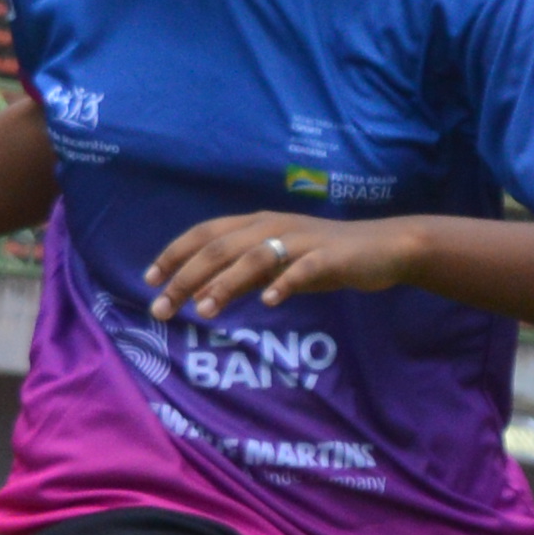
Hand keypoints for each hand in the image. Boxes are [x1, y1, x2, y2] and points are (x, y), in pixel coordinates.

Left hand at [144, 212, 405, 320]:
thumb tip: (202, 293)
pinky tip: (268, 301)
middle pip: (219, 248)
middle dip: (186, 277)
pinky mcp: (329, 256)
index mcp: (256, 224)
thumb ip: (244, 273)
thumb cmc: (326, 256)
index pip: (204, 234)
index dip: (174, 254)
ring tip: (204, 310)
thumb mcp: (278, 261)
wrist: (383, 248)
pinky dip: (283, 283)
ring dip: (225, 283)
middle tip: (162, 307)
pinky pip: (302, 269)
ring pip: (254, 258)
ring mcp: (301, 240)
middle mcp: (272, 226)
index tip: (150, 280)